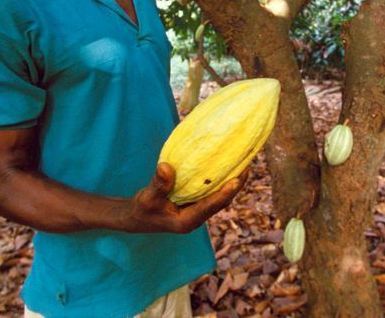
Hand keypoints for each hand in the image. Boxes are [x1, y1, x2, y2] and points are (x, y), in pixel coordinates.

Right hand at [124, 162, 247, 233]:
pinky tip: (223, 166)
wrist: (137, 218)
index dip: (225, 193)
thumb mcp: (148, 198)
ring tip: (241, 163)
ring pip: (219, 197)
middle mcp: (197, 217)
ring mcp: (197, 211)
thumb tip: (166, 166)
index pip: (211, 206)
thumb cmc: (143, 210)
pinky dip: (218, 180)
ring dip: (230, 182)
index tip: (237, 180)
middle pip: (221, 201)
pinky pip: (211, 192)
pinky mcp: (195, 204)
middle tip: (247, 166)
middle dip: (235, 185)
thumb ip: (159, 184)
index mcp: (188, 221)